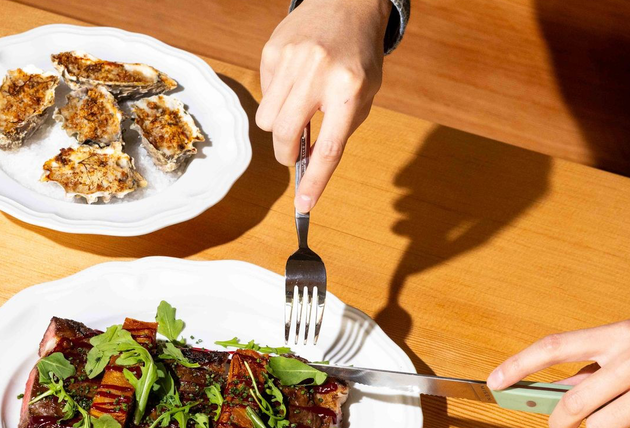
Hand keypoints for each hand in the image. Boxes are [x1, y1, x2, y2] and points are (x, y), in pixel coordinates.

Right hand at [256, 0, 390, 212]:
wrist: (347, 2)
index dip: (315, 181)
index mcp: (351, 87)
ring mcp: (291, 60)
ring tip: (298, 105)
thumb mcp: (365, 92)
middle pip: (285, 135)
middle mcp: (319, 72)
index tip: (304, 205)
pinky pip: (264, 93)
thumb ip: (340, 128)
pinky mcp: (272, 51)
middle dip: (287, 153)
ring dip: (279, 124)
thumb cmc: (358, 55)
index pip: (329, 147)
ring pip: (266, 119)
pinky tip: (293, 78)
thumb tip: (308, 165)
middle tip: (293, 154)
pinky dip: (276, 95)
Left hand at [487, 320, 629, 427]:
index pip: (554, 347)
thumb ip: (591, 365)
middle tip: (560, 427)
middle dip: (558, 422)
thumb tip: (549, 391)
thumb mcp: (626, 346)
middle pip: (571, 402)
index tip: (495, 382)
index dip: (519, 365)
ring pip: (600, 427)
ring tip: (620, 416)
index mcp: (618, 336)